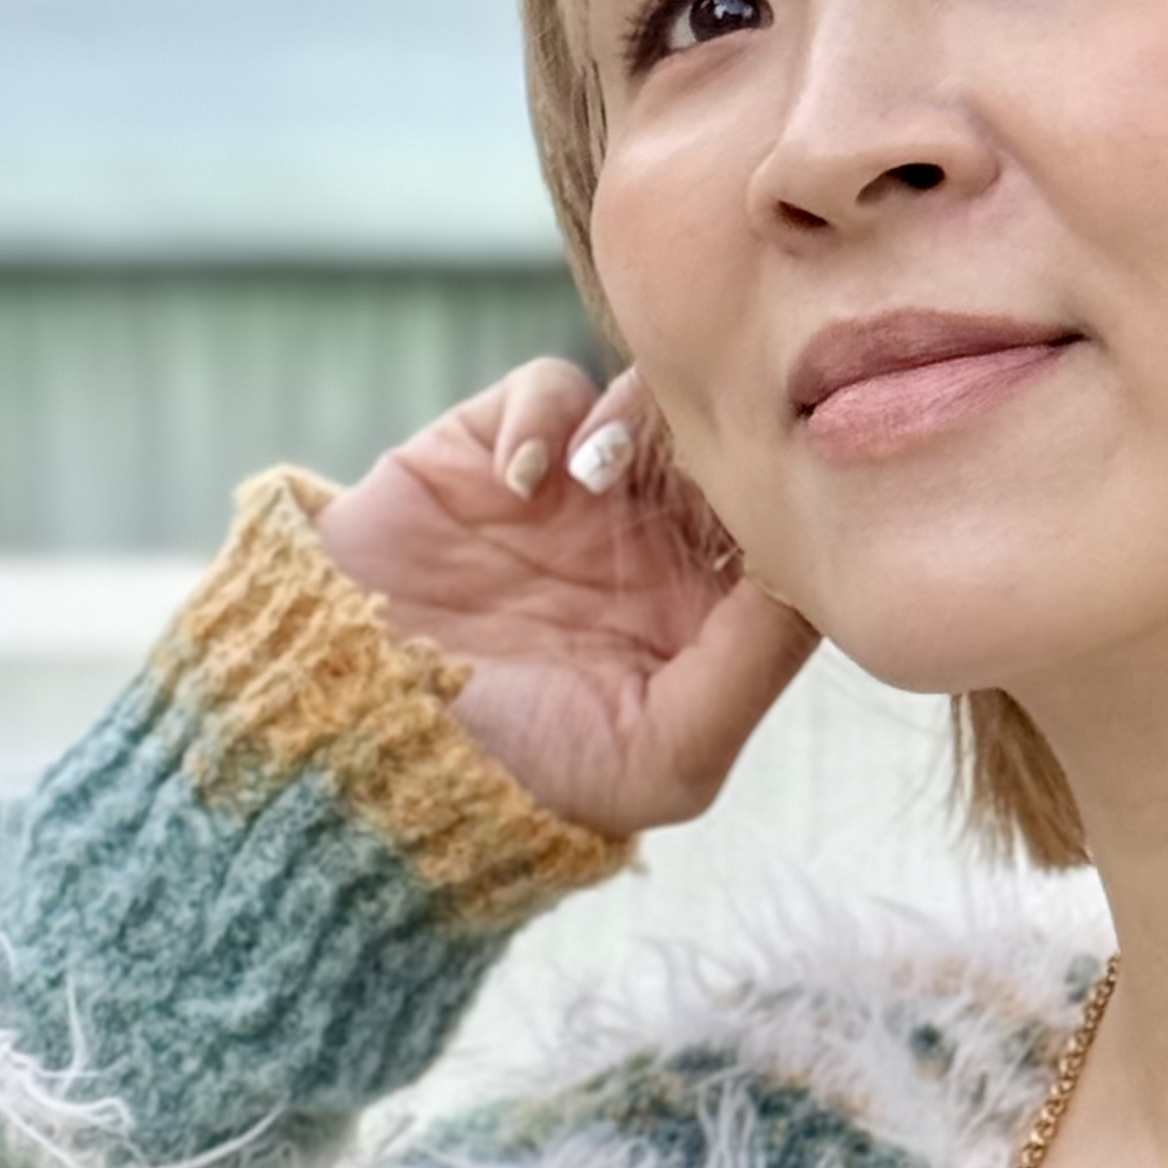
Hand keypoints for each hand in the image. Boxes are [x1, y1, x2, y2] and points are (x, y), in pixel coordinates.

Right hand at [313, 359, 817, 838]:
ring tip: (593, 476)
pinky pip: (550, 387)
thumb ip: (752, 668)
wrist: (349, 742)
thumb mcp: (662, 755)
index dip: (790, 499)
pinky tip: (524, 479)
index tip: (775, 502)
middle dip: (718, 441)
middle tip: (692, 463)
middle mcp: (651, 545)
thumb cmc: (515, 780)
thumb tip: (819, 571)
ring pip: (651, 401)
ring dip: (639, 420)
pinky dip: (546, 413)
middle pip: (724, 446)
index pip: (782, 525)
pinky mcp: (494, 449)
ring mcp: (574, 493)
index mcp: (706, 614)